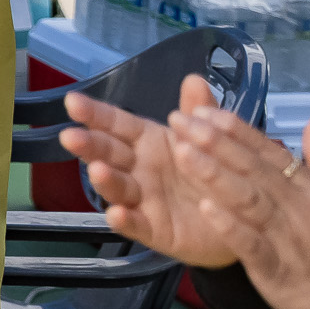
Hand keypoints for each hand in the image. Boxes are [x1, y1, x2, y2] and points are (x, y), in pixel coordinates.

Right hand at [58, 76, 240, 267]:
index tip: (73, 102)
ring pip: (117, 188)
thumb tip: (194, 79)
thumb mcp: (207, 141)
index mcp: (148, 142)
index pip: (116, 124)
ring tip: (97, 171)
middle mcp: (138, 169)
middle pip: (108, 153)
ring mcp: (142, 200)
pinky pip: (136, 225)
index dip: (95, 113)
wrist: (239, 221)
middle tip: (70, 137)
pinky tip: (117, 214)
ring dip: (105, 180)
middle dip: (89, 145)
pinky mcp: (153, 229)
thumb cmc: (211, 174)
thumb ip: (198, 113)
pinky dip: (125, 220)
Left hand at [169, 103, 309, 308]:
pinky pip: (252, 245)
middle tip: (179, 121)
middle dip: (213, 143)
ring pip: (248, 201)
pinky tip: (206, 210)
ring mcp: (288, 238)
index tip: (202, 110)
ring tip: (183, 154)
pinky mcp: (278, 270)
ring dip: (214, 176)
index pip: (269, 151)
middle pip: (252, 169)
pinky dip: (230, 227)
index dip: (235, 130)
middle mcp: (298, 206)